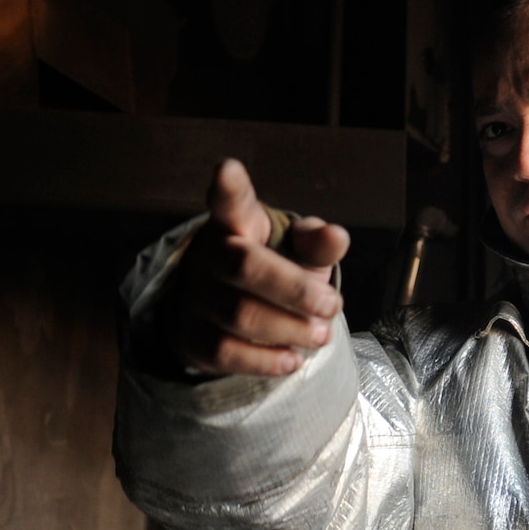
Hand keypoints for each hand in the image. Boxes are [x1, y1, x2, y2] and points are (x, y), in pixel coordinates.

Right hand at [160, 159, 349, 376]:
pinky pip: (225, 353)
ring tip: (320, 335)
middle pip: (245, 266)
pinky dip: (264, 360)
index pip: (229, 201)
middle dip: (296, 290)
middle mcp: (209, 256)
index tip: (227, 169)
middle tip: (332, 306)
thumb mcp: (298, 254)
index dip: (228, 187)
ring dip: (289, 329)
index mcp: (235, 223)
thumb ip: (317, 245)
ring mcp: (195, 297)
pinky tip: (292, 359)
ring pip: (240, 315)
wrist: (229, 318)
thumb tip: (337, 237)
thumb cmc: (272, 274)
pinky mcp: (191, 337)